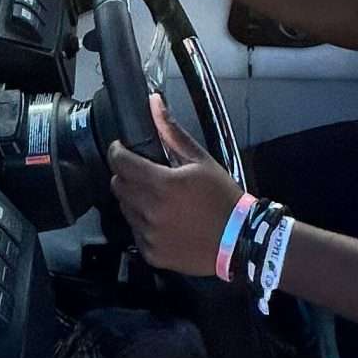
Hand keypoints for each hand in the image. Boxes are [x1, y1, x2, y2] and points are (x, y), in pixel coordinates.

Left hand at [107, 95, 240, 275]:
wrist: (240, 241)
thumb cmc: (222, 197)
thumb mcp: (201, 160)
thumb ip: (172, 132)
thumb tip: (154, 103)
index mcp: (162, 185)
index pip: (120, 163)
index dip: (117, 151)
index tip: (123, 148)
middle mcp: (150, 211)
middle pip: (118, 186)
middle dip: (125, 174)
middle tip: (143, 172)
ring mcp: (149, 235)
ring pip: (125, 209)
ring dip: (134, 199)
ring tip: (157, 197)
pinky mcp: (152, 254)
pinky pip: (136, 232)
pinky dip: (144, 223)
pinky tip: (164, 219)